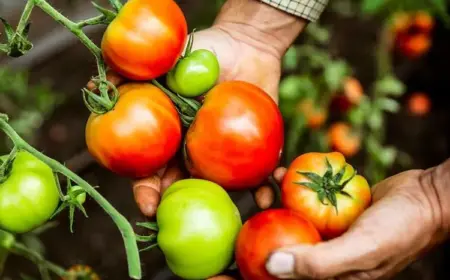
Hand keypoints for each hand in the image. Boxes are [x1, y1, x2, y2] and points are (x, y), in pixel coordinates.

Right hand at [87, 0, 305, 218]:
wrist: (246, 45)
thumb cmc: (204, 52)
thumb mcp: (165, 59)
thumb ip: (133, 72)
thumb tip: (96, 84)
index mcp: (171, 138)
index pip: (151, 171)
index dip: (146, 191)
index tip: (148, 206)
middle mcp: (195, 151)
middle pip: (184, 188)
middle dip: (181, 209)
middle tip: (184, 222)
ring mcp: (224, 153)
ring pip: (220, 188)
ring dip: (224, 206)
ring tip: (231, 216)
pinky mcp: (254, 149)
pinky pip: (259, 173)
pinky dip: (263, 186)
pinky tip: (267, 196)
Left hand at [265, 161, 449, 279]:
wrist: (428, 198)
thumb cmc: (400, 230)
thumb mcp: (360, 250)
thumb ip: (317, 263)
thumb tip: (271, 267)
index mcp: (330, 276)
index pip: (286, 274)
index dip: (260, 261)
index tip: (244, 237)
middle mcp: (327, 255)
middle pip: (285, 241)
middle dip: (265, 219)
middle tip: (260, 195)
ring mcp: (330, 230)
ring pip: (293, 216)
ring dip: (278, 197)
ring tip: (271, 179)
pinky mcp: (334, 209)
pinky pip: (307, 199)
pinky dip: (296, 186)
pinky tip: (286, 172)